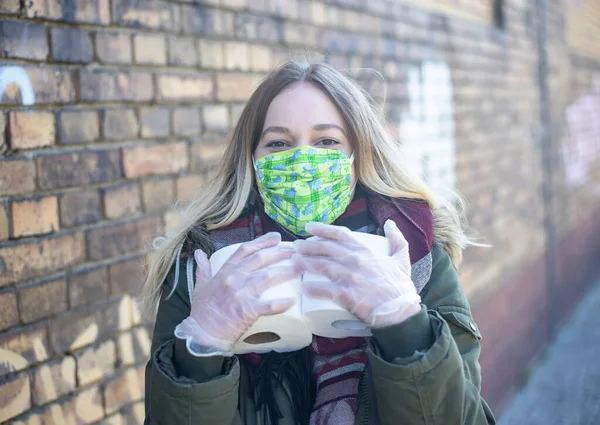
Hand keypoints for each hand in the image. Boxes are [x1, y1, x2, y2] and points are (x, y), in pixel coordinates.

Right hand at [174, 232, 301, 355]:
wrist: (201, 334)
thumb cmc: (202, 312)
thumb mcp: (200, 287)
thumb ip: (202, 269)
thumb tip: (199, 253)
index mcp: (225, 272)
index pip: (245, 250)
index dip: (262, 242)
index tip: (277, 238)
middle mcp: (234, 279)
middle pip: (260, 259)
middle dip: (279, 252)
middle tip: (296, 251)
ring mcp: (240, 294)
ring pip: (267, 277)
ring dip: (286, 271)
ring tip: (300, 268)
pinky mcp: (246, 310)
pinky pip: (267, 305)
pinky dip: (280, 303)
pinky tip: (292, 301)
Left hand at [293, 220, 420, 327]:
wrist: (401, 311)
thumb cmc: (400, 287)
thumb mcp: (402, 258)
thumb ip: (396, 239)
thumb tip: (390, 223)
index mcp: (365, 251)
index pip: (339, 234)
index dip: (322, 229)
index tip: (308, 227)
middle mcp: (354, 260)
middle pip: (325, 248)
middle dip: (308, 245)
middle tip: (295, 246)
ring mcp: (349, 277)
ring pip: (321, 266)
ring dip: (305, 263)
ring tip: (293, 261)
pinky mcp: (345, 294)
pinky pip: (324, 289)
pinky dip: (312, 288)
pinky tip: (303, 288)